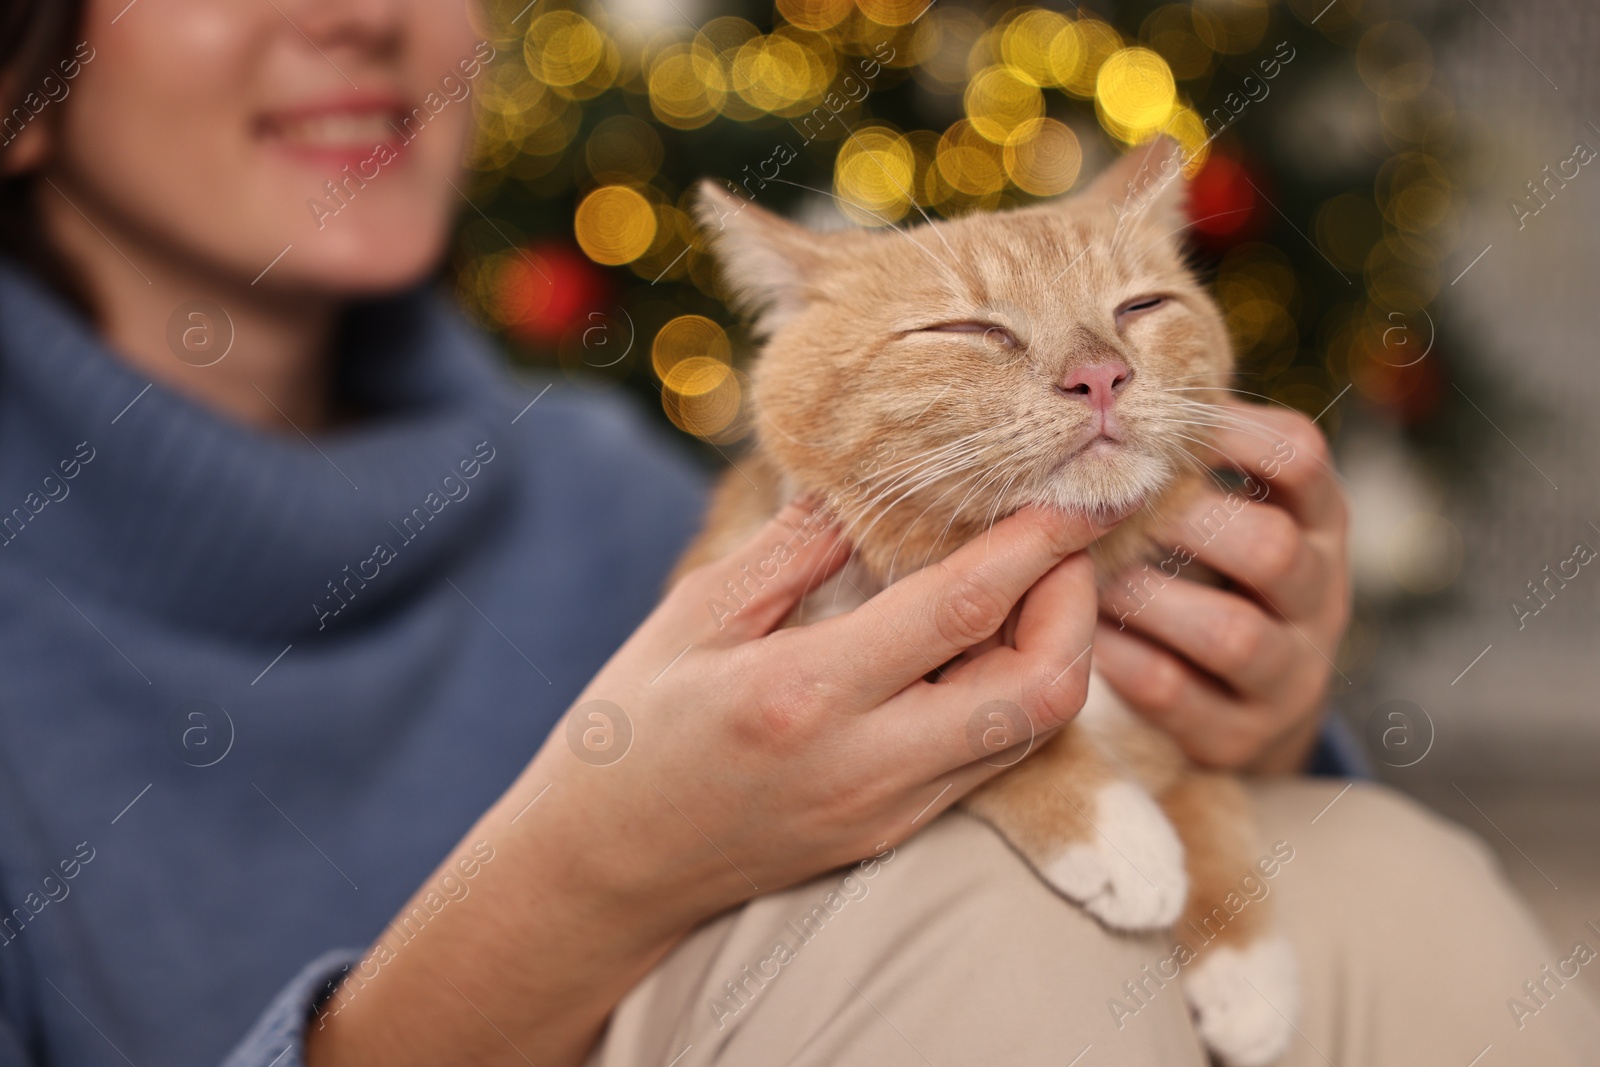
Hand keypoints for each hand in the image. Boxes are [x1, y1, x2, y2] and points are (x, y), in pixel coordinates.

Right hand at [537, 496, 1110, 929]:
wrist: (604, 871)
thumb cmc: (630, 734)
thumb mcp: (692, 619)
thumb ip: (793, 551)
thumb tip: (866, 486)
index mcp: (804, 693)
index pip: (961, 609)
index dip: (1036, 543)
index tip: (1077, 492)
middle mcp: (866, 763)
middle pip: (1040, 689)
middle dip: (1078, 605)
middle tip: (1058, 542)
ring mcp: (889, 810)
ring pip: (1033, 731)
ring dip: (1056, 650)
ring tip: (1028, 583)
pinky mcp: (894, 832)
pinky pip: (992, 758)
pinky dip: (1013, 692)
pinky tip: (980, 645)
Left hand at [1094, 403, 1350, 772]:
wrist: (1246, 698)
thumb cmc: (1211, 571)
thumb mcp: (1227, 508)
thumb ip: (1187, 457)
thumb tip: (1099, 381)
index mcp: (1318, 519)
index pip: (1300, 459)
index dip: (1232, 432)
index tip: (1158, 418)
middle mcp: (1320, 593)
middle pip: (1273, 549)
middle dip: (1183, 523)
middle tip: (1103, 503)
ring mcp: (1291, 670)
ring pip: (1233, 632)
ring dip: (1148, 596)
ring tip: (1085, 571)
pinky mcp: (1242, 733)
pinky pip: (1181, 696)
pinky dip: (1124, 661)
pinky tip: (1080, 634)